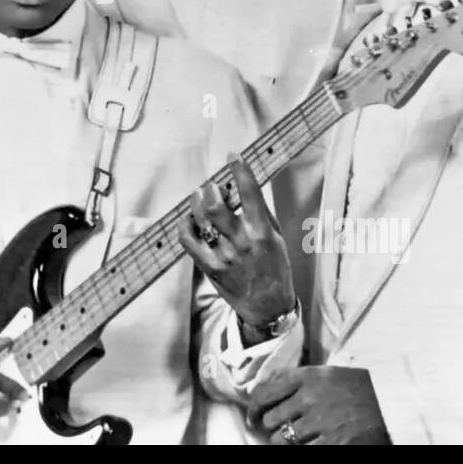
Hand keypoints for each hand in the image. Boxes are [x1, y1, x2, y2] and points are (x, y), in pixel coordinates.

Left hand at [178, 153, 294, 339]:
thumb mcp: (277, 238)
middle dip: (210, 189)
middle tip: (210, 186)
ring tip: (198, 196)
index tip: (233, 156)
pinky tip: (188, 219)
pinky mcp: (209, 267)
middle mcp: (242, 243)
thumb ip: (261, 213)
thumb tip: (244, 186)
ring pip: (201, 219)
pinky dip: (185, 225)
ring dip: (196, 202)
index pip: (250, 194)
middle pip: (216, 205)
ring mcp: (223, 256)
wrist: (267, 306)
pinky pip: (189, 241)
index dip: (240, 170)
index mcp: (263, 233)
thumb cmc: (275, 268)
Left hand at [247, 366, 389, 444]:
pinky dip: (301, 449)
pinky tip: (311, 444)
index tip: (252, 418)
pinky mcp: (334, 442)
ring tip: (296, 439)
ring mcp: (321, 421)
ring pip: (282, 439)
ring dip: (285, 442)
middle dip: (271, 428)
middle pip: (270, 419)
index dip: (253, 409)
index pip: (264, 393)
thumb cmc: (358, 387)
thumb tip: (262, 390)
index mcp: (307, 376)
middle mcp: (310, 396)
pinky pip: (302, 451)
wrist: (393, 402)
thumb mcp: (326, 373)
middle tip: (278, 431)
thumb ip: (295, 380)